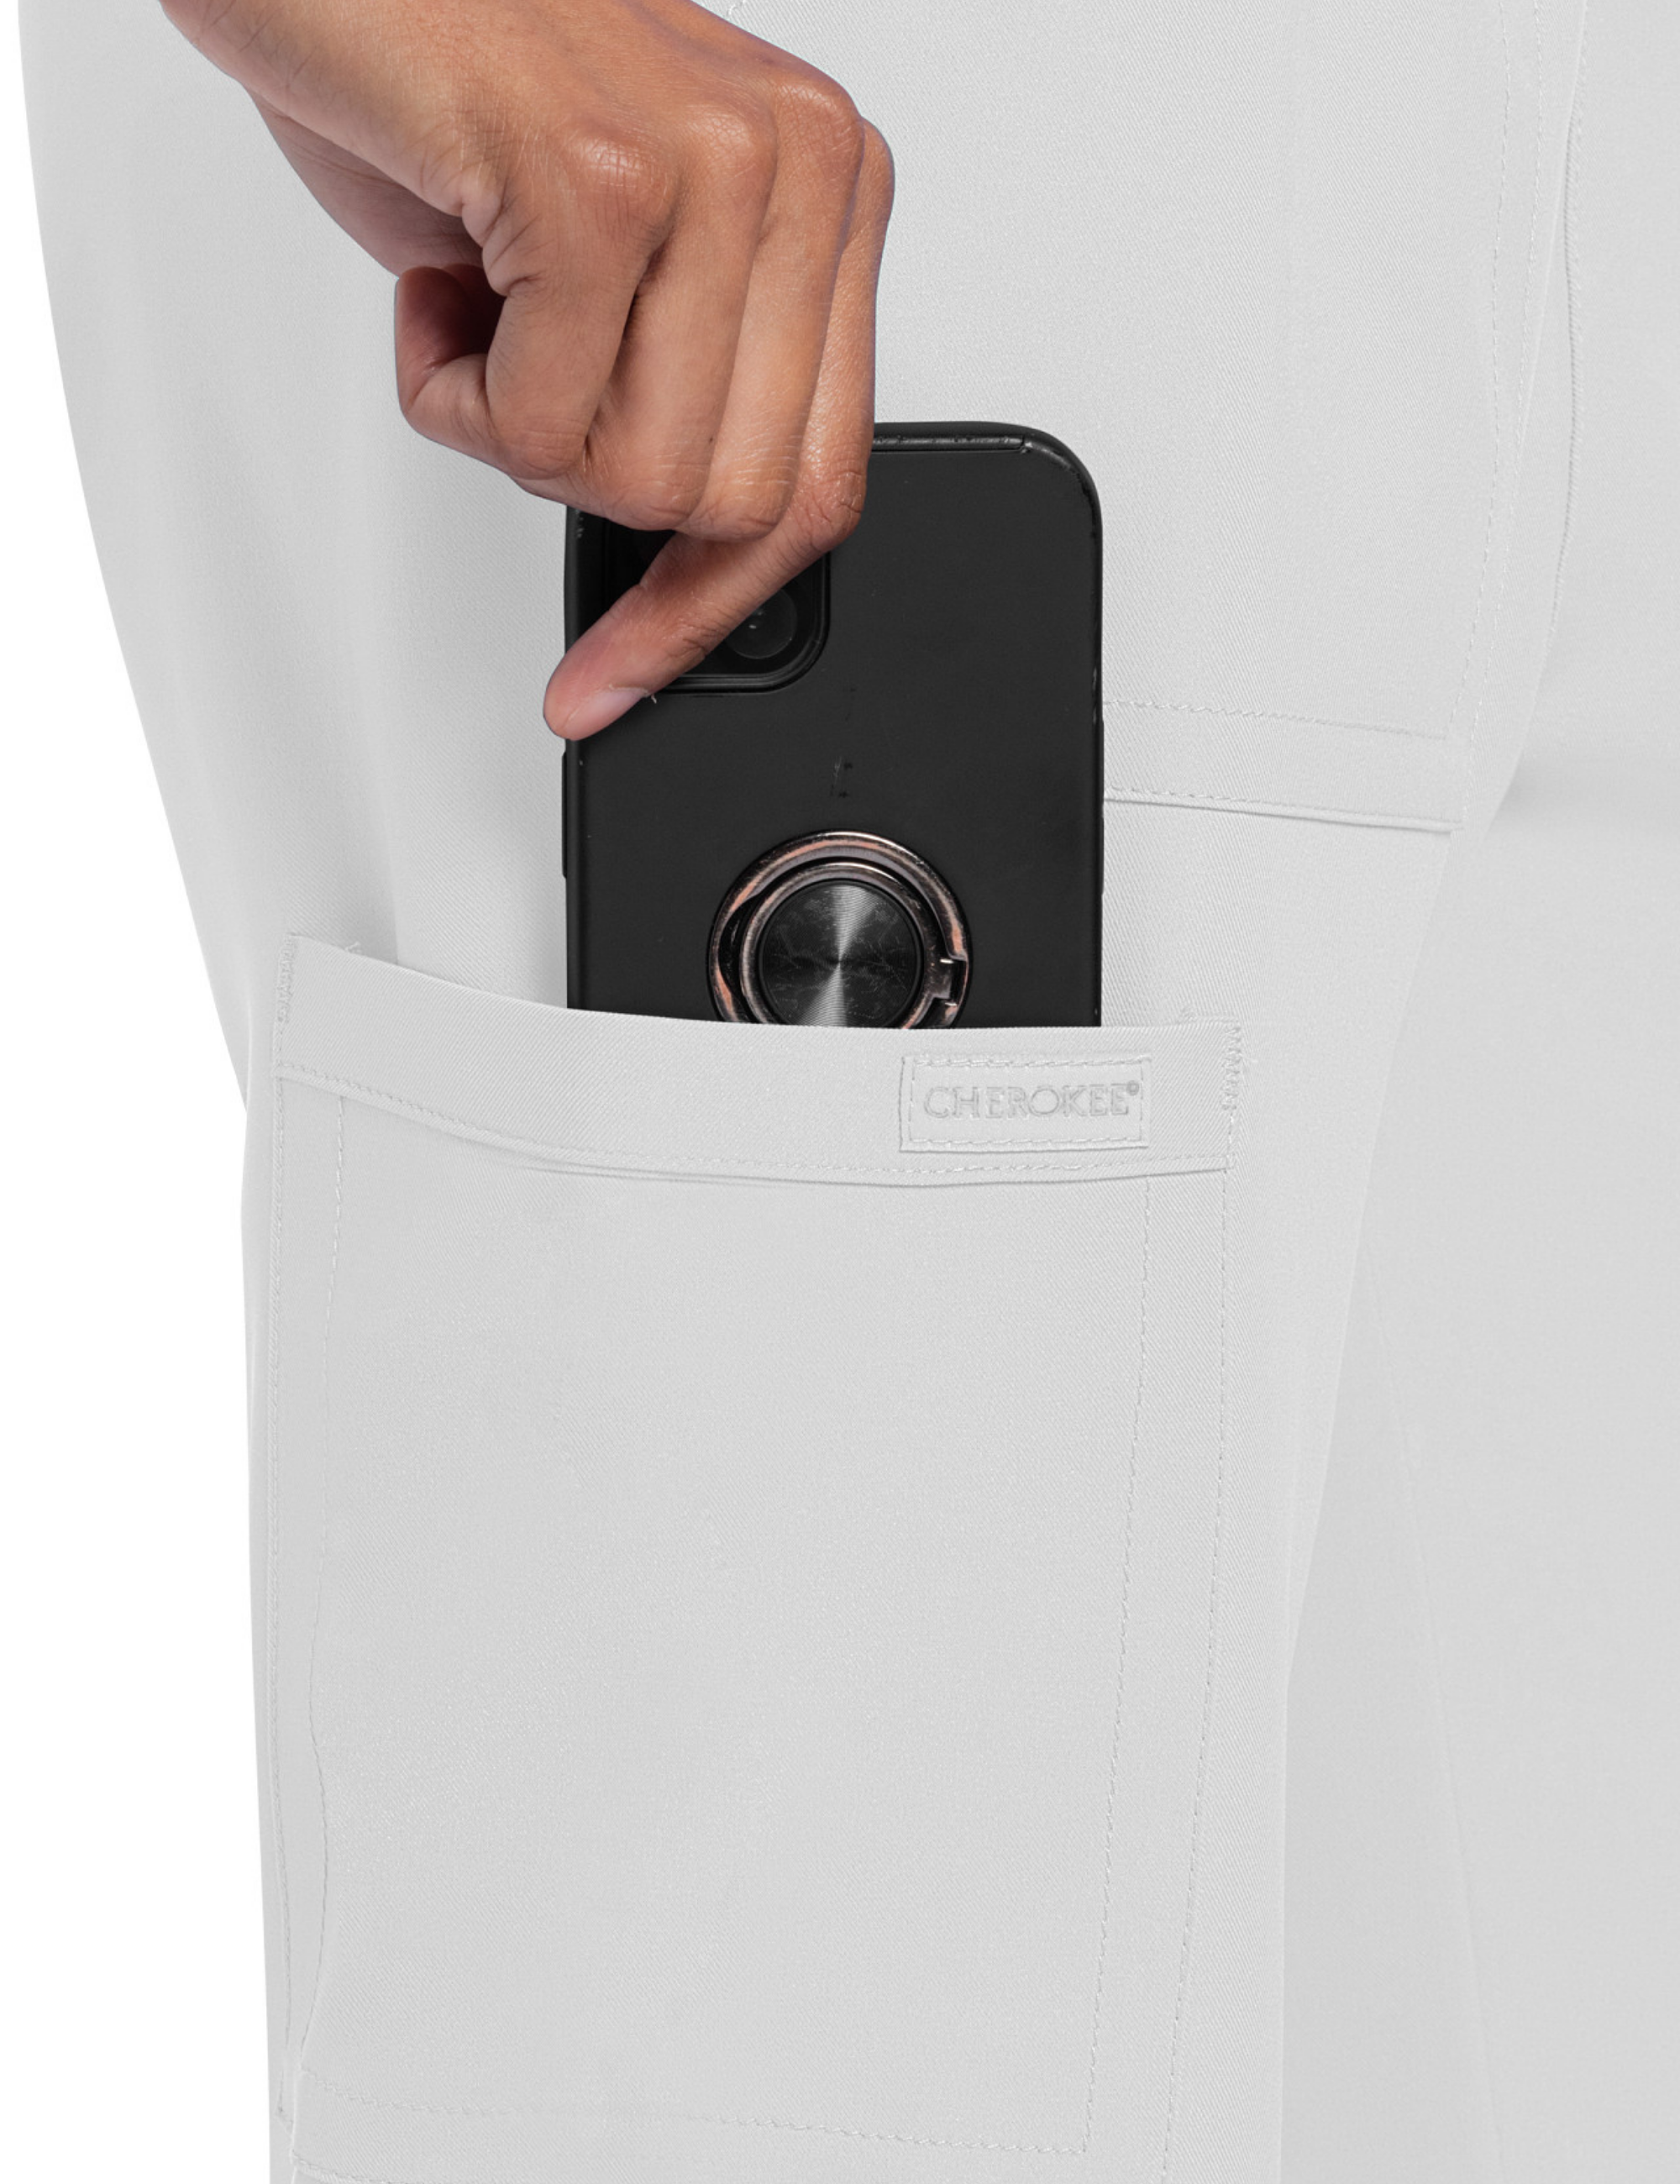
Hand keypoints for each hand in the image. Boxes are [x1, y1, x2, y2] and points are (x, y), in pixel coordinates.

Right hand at [161, 0, 893, 737]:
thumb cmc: (451, 82)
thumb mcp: (616, 254)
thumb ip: (687, 383)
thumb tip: (695, 566)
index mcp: (826, 192)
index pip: (822, 476)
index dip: (714, 603)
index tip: (625, 670)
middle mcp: (798, 167)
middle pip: (736, 501)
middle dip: (592, 485)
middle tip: (515, 370)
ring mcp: (715, 168)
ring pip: (644, 478)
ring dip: (514, 432)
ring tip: (476, 304)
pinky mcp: (602, 184)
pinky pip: (537, 425)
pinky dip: (449, 393)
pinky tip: (437, 280)